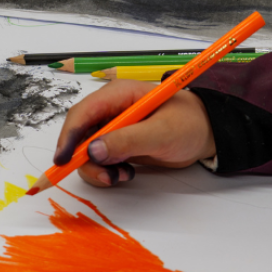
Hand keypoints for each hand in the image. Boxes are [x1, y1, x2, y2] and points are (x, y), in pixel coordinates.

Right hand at [53, 82, 215, 187]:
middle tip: (105, 176)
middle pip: (80, 134)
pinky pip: (99, 160)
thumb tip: (93, 151)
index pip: (83, 113)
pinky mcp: (118, 144)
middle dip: (84, 159)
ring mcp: (113, 128)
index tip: (63, 160)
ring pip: (86, 151)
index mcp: (118, 95)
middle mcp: (111, 110)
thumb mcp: (161, 133)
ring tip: (122, 176)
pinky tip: (126, 173)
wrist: (207, 135)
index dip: (69, 136)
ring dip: (98, 168)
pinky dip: (106, 171)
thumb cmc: (190, 124)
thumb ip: (127, 141)